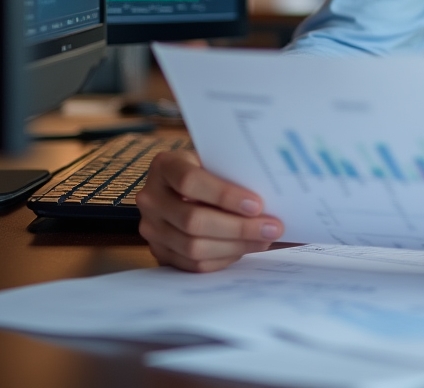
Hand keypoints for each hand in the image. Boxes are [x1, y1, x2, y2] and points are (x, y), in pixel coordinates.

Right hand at [136, 150, 284, 272]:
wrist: (179, 183)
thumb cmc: (208, 166)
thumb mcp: (215, 159)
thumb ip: (232, 172)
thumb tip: (273, 195)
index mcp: (164, 166)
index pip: (190, 182)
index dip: (224, 195)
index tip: (257, 204)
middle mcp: (150, 198)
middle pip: (193, 220)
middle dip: (238, 227)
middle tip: (272, 227)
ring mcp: (151, 228)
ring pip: (193, 247)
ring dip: (235, 246)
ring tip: (263, 239)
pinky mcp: (159, 251)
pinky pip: (192, 264)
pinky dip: (222, 258)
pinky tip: (244, 248)